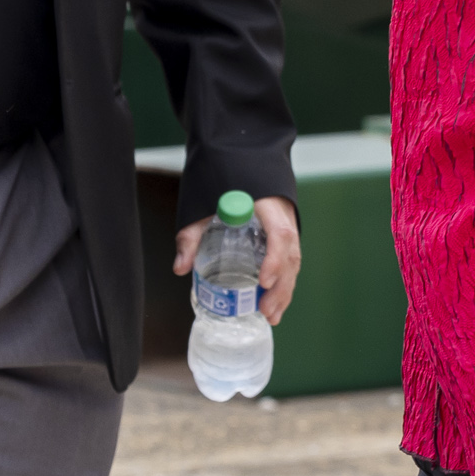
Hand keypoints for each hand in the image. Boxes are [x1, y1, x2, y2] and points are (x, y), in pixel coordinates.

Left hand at [170, 193, 302, 321]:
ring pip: (294, 259)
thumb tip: (180, 267)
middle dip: (281, 286)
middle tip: (266, 310)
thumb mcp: (202, 207)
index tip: (263, 281)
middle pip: (290, 252)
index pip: (279, 232)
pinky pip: (289, 259)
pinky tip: (275, 302)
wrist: (238, 160)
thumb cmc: (221, 182)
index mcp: (266, 204)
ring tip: (271, 315)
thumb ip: (191, 236)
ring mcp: (287, 223)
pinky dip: (283, 282)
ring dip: (285, 290)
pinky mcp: (284, 233)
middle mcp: (282, 214)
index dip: (275, 259)